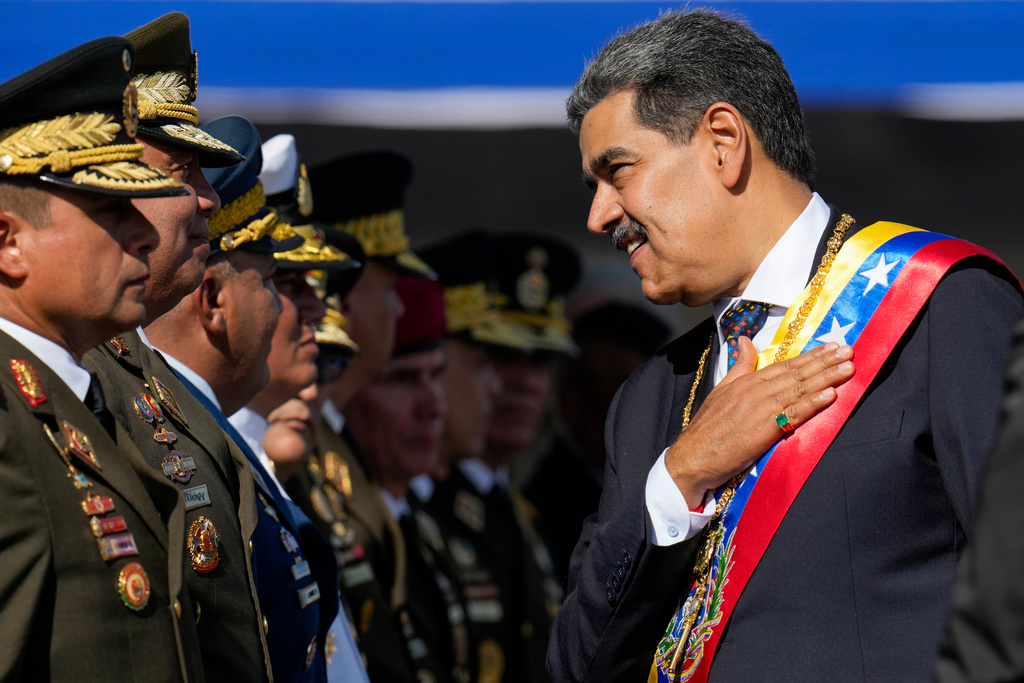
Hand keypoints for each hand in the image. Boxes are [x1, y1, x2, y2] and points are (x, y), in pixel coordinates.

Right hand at [666, 337, 854, 506]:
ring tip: (847, 368)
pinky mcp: (764, 430)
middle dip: (825, 362)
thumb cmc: (707, 429)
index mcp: (747, 381)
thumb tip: (744, 341)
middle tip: (849, 350)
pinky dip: (813, 403)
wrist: (692, 458)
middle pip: (796, 373)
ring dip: (826, 377)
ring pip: (799, 389)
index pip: (785, 365)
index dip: (811, 355)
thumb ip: (739, 366)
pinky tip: (831, 394)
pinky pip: (793, 413)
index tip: (832, 347)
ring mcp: (761, 409)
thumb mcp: (721, 390)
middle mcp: (756, 391)